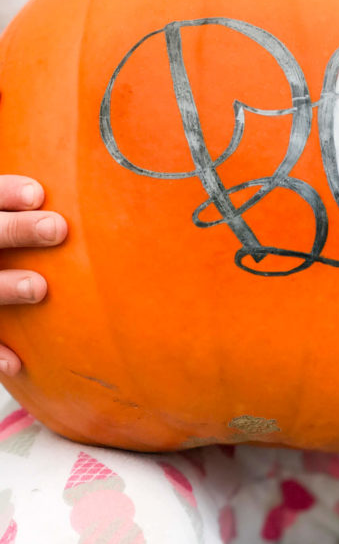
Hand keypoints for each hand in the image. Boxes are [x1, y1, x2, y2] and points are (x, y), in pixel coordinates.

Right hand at [0, 176, 67, 375]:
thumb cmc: (24, 248)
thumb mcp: (24, 224)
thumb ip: (45, 210)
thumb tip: (121, 182)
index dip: (6, 192)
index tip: (39, 194)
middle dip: (15, 230)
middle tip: (58, 228)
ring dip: (3, 287)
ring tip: (39, 287)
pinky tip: (17, 362)